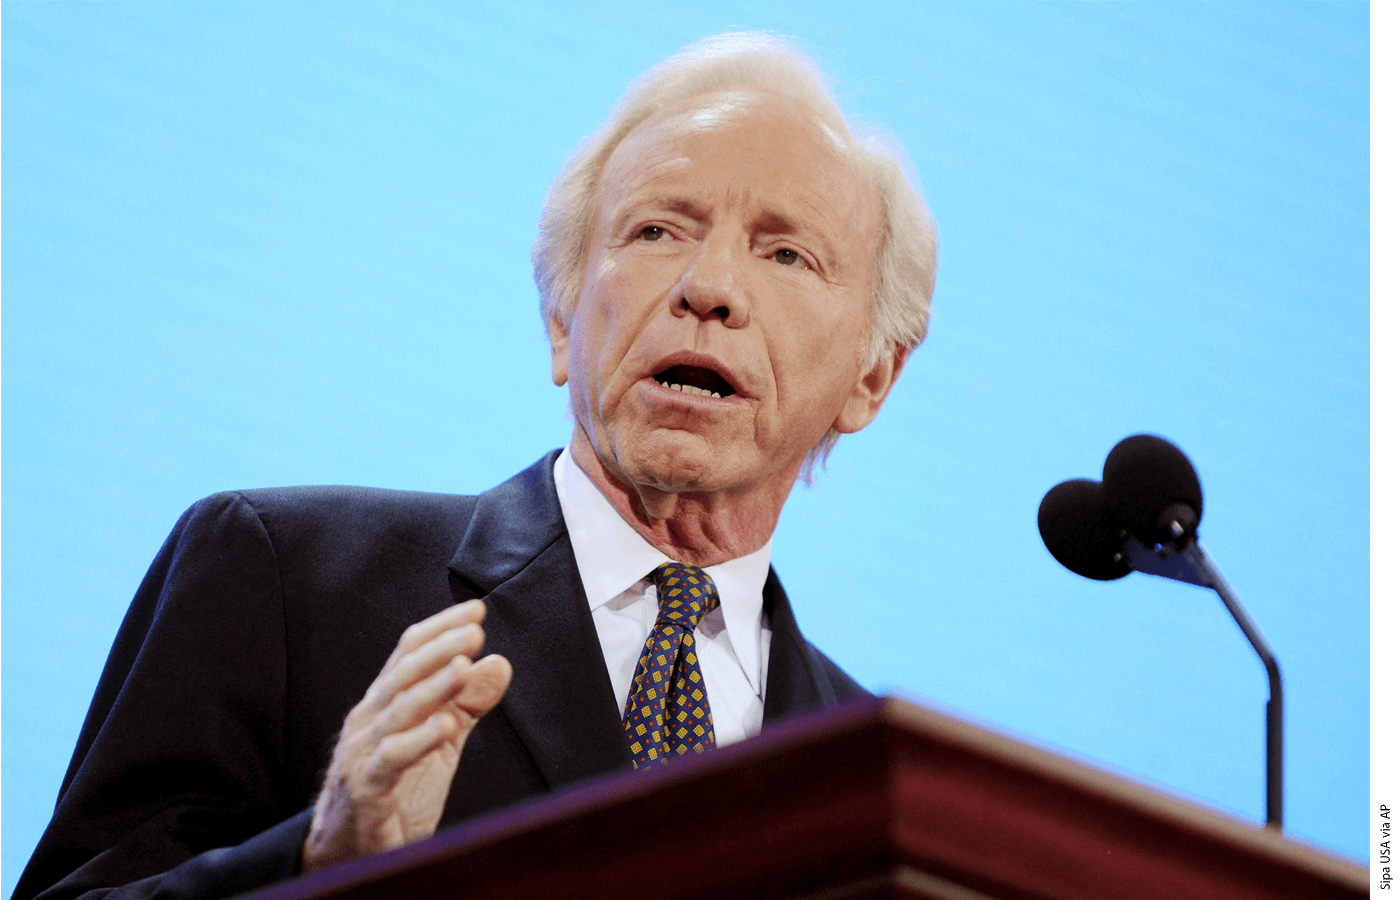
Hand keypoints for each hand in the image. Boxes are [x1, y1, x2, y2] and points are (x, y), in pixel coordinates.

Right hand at [300, 600, 512, 871]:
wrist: (352, 851)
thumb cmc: (396, 791)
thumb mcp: (440, 741)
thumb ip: (467, 702)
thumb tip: (499, 663)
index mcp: (384, 703)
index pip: (409, 654)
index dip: (440, 629)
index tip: (475, 610)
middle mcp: (369, 720)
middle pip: (403, 673)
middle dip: (440, 648)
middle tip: (474, 630)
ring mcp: (362, 753)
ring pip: (398, 710)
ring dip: (433, 686)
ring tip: (463, 666)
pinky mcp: (366, 789)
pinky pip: (391, 759)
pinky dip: (418, 740)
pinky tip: (446, 728)